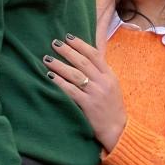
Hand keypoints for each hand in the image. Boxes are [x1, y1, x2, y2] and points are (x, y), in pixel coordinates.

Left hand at [46, 35, 126, 150]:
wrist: (117, 128)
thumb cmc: (111, 106)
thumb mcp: (111, 85)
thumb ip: (100, 71)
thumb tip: (87, 57)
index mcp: (109, 75)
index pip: (95, 55)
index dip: (81, 44)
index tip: (68, 37)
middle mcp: (103, 82)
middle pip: (83, 62)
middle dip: (68, 51)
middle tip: (54, 43)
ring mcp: (96, 93)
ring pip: (76, 75)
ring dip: (60, 65)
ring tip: (47, 59)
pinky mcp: (88, 105)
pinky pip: (72, 91)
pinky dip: (61, 83)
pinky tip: (51, 77)